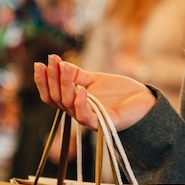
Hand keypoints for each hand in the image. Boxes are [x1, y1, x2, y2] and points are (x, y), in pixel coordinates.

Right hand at [34, 54, 155, 130]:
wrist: (144, 100)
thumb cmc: (119, 92)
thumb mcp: (95, 79)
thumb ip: (76, 74)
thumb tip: (58, 62)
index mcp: (73, 103)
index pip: (51, 94)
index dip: (43, 80)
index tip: (40, 63)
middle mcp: (77, 112)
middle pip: (56, 98)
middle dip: (53, 78)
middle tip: (54, 60)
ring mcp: (90, 119)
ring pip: (68, 105)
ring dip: (65, 85)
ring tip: (66, 68)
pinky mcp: (103, 124)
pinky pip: (85, 117)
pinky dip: (81, 103)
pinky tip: (81, 88)